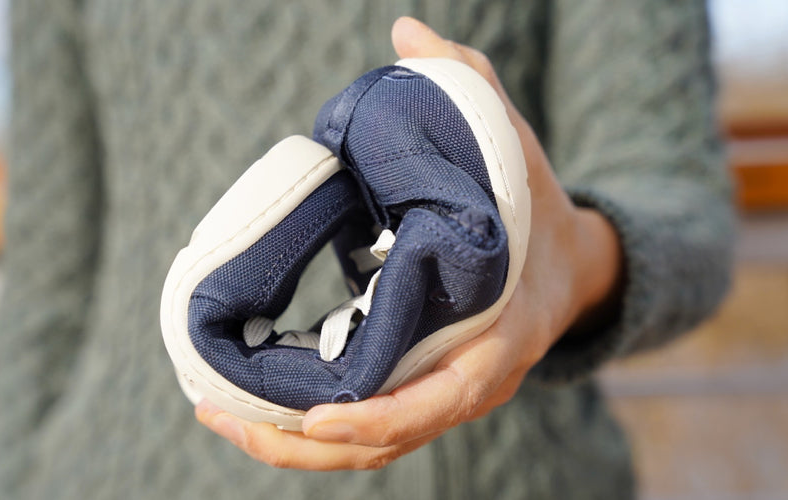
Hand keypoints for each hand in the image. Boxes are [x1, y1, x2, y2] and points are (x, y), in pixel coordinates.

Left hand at [195, 16, 623, 469]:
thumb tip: (405, 28)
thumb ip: (466, 85)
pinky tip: (253, 408)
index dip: (383, 413)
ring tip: (216, 416)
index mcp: (501, 332)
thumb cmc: (535, 211)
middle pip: (387, 439)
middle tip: (217, 414)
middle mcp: (474, 379)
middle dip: (301, 442)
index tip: (315, 411)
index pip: (445, 395)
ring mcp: (448, 393)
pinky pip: (368, 427)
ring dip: (292, 446)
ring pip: (371, 447)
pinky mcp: (424, 390)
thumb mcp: (512, 145)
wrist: (571, 269)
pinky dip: (311, 431)